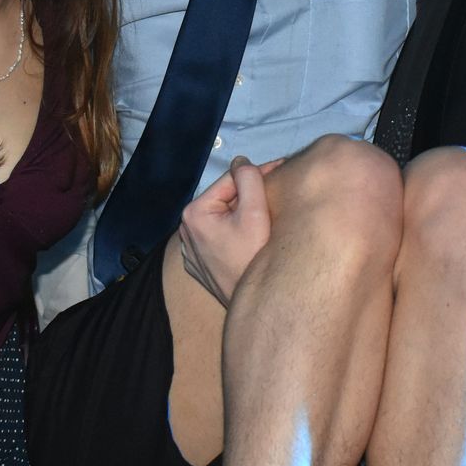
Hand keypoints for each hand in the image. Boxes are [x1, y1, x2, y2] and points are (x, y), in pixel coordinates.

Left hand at [177, 157, 283, 306]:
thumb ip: (249, 179)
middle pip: (225, 201)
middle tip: (276, 197)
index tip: (281, 171)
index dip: (257, 175)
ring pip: (222, 220)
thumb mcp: (255, 213)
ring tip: (267, 218)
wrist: (256, 304)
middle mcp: (185, 231)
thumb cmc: (254, 258)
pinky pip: (218, 240)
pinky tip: (251, 240)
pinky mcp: (199, 266)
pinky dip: (233, 235)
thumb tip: (241, 161)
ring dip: (242, 215)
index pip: (230, 181)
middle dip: (249, 197)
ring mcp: (190, 251)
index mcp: (194, 213)